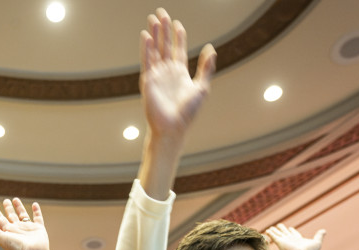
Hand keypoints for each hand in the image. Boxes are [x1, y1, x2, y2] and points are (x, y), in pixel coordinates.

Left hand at [0, 199, 52, 249]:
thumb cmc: (16, 248)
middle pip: (11, 216)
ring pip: (23, 215)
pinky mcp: (39, 228)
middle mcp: (17, 229)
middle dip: (7, 209)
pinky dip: (37, 211)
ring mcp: (28, 229)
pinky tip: (35, 204)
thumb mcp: (0, 237)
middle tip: (5, 200)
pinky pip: (38, 218)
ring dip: (19, 208)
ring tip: (15, 199)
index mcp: (8, 232)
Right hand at [140, 9, 215, 141]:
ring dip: (154, 34)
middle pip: (165, 45)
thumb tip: (211, 48)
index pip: (178, 49)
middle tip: (161, 13)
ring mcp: (157, 75)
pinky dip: (146, 48)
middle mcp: (167, 72)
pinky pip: (147, 61)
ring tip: (153, 19)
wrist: (173, 127)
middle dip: (163, 29)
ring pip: (155, 50)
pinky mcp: (148, 81)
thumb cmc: (188, 112)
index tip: (177, 24)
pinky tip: (146, 36)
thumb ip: (206, 67)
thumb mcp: (202, 87)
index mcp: (180, 73)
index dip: (178, 36)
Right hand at [264, 224, 325, 249]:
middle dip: (282, 229)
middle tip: (279, 225)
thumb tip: (324, 230)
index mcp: (298, 240)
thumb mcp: (317, 242)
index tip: (290, 228)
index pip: (294, 234)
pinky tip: (267, 230)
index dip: (292, 231)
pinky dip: (270, 233)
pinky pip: (273, 236)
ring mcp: (284, 241)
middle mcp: (291, 241)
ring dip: (274, 231)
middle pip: (285, 233)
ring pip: (278, 234)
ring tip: (270, 228)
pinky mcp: (279, 242)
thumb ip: (319, 236)